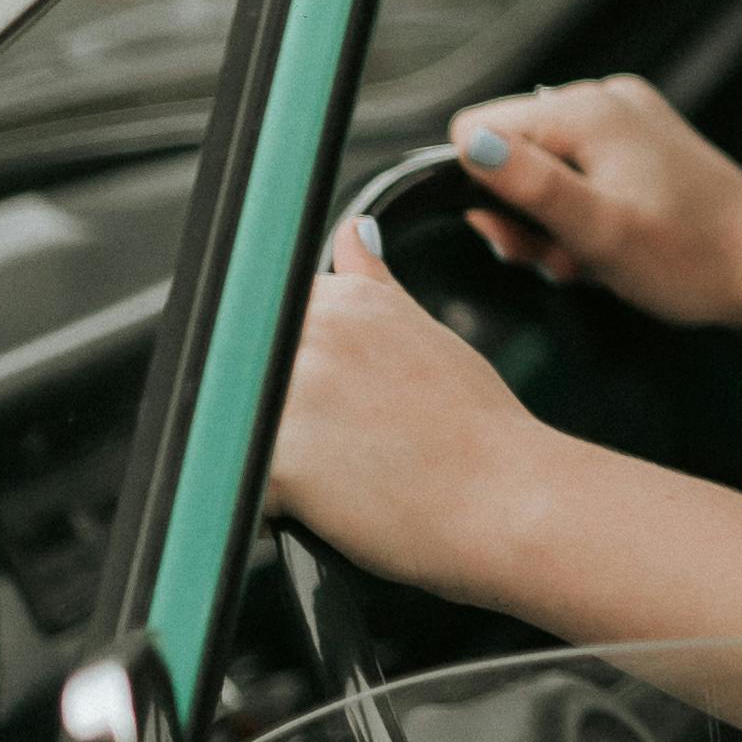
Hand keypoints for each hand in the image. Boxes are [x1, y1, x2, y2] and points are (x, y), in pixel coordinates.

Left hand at [268, 218, 559, 600]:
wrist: (514, 503)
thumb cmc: (481, 433)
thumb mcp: (428, 336)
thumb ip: (373, 286)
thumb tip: (354, 232)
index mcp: (344, 301)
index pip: (265, 315)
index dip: (288, 365)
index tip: (327, 399)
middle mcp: (311, 334)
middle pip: (236, 366)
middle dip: (264, 406)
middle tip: (335, 446)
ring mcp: (289, 396)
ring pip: (227, 423)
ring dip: (258, 452)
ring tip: (329, 478)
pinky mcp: (276, 461)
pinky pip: (233, 484)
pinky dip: (264, 505)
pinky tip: (318, 509)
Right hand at [448, 76, 741, 329]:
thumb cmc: (691, 258)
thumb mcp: (598, 231)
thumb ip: (530, 185)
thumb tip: (468, 144)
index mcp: (587, 110)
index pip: (477, 130)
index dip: (486, 193)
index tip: (528, 238)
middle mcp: (605, 99)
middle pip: (510, 152)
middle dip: (527, 216)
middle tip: (567, 258)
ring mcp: (627, 118)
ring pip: (544, 170)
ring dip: (557, 225)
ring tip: (596, 258)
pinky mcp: (642, 141)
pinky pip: (580, 174)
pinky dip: (585, 216)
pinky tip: (613, 246)